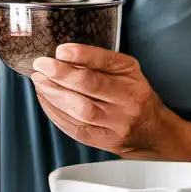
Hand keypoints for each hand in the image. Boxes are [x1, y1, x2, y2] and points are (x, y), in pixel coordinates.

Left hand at [30, 43, 172, 156]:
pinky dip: (54, 112)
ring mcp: (117, 123)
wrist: (151, 131)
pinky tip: (46, 100)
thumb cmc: (132, 96)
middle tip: (41, 65)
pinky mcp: (104, 140)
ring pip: (79, 108)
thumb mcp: (125, 72)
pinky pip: (74, 127)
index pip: (105, 61)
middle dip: (59, 74)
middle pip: (89, 85)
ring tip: (40, 82)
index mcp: (132, 75)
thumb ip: (98, 63)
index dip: (80, 55)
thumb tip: (61, 57)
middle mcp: (129, 99)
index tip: (60, 51)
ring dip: (53, 94)